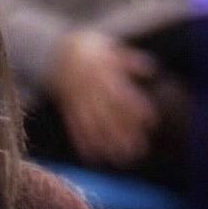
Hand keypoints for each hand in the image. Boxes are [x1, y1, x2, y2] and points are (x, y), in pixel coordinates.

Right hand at [48, 30, 158, 167]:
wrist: (55, 53)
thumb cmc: (89, 50)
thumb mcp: (110, 49)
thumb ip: (130, 61)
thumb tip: (151, 70)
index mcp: (105, 75)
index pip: (124, 95)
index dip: (137, 109)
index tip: (151, 122)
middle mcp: (93, 91)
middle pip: (111, 116)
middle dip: (125, 135)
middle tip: (139, 151)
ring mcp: (79, 102)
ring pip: (94, 126)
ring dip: (107, 145)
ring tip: (120, 159)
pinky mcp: (69, 111)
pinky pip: (75, 129)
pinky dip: (84, 144)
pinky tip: (94, 157)